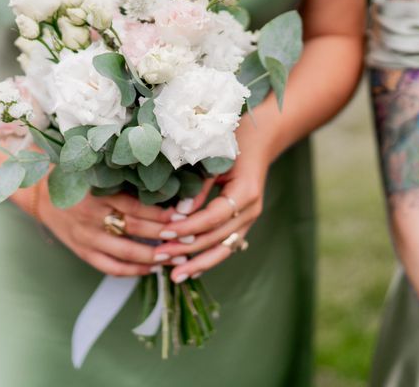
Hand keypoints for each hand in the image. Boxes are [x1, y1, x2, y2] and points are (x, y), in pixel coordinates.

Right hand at [24, 178, 176, 276]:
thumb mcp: (98, 173)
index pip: (137, 206)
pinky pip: (110, 267)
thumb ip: (125, 180)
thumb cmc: (76, 177)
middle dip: (165, 235)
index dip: (162, 214)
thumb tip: (164, 187)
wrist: (40, 192)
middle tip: (189, 237)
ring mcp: (86, 236)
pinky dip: (133, 272)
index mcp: (99, 193)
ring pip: (125, 253)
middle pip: (136, 230)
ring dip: (154, 257)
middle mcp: (92, 216)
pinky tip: (151, 269)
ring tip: (176, 256)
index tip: (184, 215)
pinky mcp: (82, 251)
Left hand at [153, 118, 270, 281]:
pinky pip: (226, 247)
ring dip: (198, 263)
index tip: (164, 232)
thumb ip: (198, 187)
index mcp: (245, 192)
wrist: (258, 140)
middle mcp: (252, 210)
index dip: (188, 227)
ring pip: (224, 249)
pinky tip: (190, 270)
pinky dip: (208, 259)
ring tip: (175, 277)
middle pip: (217, 238)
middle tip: (159, 256)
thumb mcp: (212, 159)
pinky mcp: (244, 223)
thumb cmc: (231, 142)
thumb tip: (179, 213)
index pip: (213, 217)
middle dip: (187, 249)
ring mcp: (250, 219)